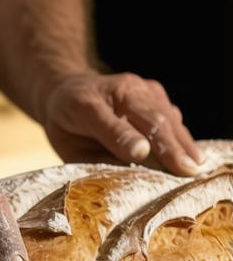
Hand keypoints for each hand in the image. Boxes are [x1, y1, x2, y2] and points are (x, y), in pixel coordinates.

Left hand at [43, 72, 202, 175]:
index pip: (117, 121)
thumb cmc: (68, 121)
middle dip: (171, 146)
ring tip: (193, 168)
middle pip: (153, 118)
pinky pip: (171, 116)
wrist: (67, 92)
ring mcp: (142, 89)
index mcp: (95, 98)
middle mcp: (125, 88)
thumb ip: (105, 140)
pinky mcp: (155, 95)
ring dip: (181, 142)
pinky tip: (187, 156)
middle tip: (188, 172)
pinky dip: (179, 135)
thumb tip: (140, 152)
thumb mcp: (69, 135)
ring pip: (167, 116)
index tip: (156, 158)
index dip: (136, 140)